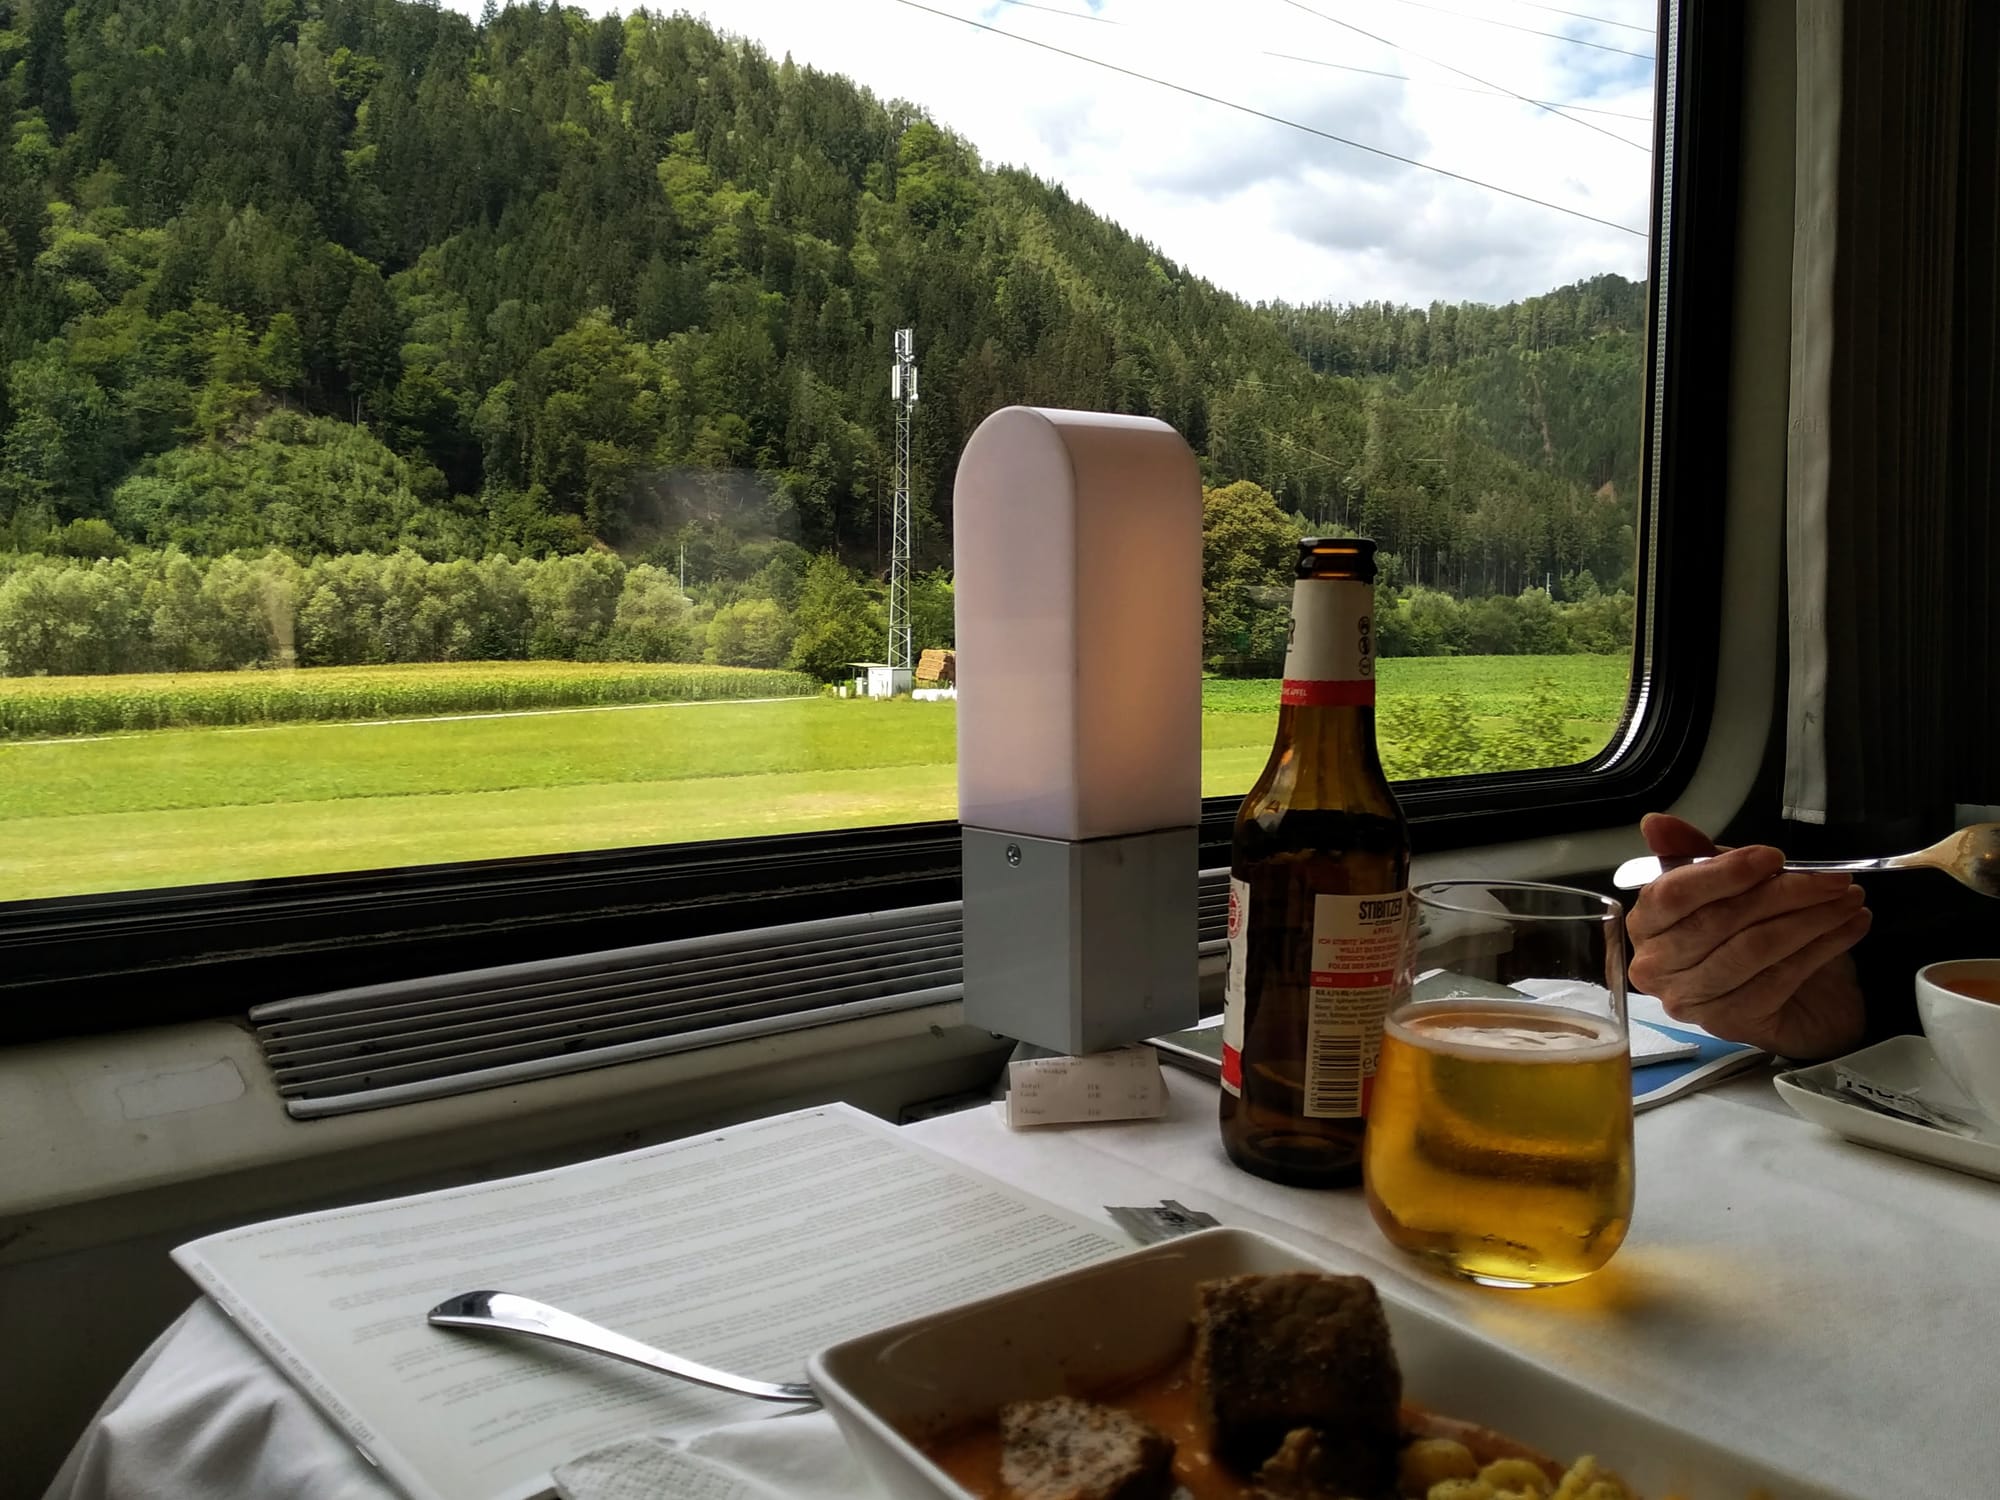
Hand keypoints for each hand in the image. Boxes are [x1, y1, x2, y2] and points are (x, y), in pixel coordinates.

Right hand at [1625, 813, 1870, 1058]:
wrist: (1793, 1000)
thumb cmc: (1752, 933)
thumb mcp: (1727, 885)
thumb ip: (1695, 855)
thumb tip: (1656, 822)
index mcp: (1646, 925)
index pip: (1672, 894)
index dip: (1724, 872)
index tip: (1774, 857)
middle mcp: (1655, 966)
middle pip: (1720, 920)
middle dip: (1784, 893)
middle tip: (1833, 878)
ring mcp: (1690, 999)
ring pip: (1754, 947)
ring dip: (1811, 919)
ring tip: (1848, 899)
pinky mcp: (1730, 1022)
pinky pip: (1780, 976)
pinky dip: (1823, 947)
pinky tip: (1849, 927)